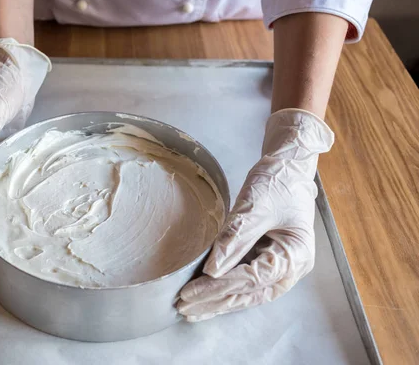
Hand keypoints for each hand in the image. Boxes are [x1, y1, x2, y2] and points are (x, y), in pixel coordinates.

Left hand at [178, 109, 333, 320]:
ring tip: (190, 310)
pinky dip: (224, 290)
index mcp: (295, 255)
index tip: (191, 292)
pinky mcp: (266, 261)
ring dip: (218, 302)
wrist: (287, 167)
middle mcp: (290, 269)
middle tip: (184, 308)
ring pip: (246, 294)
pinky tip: (204, 298)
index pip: (251, 279)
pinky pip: (244, 282)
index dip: (219, 287)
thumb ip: (235, 239)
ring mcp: (279, 267)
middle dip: (214, 302)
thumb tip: (213, 270)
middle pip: (249, 293)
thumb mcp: (256, 207)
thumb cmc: (278, 181)